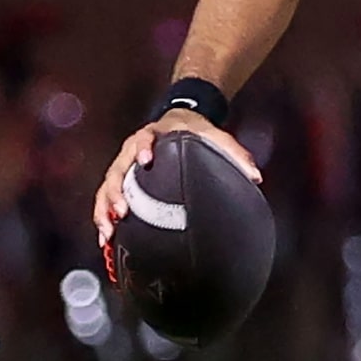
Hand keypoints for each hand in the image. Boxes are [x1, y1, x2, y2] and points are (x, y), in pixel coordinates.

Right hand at [92, 110, 262, 247]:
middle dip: (116, 191)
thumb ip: (235, 152)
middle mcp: (131, 151)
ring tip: (108, 233)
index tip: (145, 161)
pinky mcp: (121, 181)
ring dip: (104, 210)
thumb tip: (256, 177)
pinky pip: (106, 199)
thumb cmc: (194, 130)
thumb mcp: (214, 134)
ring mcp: (123, 167)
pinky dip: (104, 217)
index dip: (142, 149)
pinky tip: (107, 239)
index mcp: (153, 136)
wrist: (178, 121)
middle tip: (121, 211)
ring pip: (107, 188)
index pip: (143, 140)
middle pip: (117, 171)